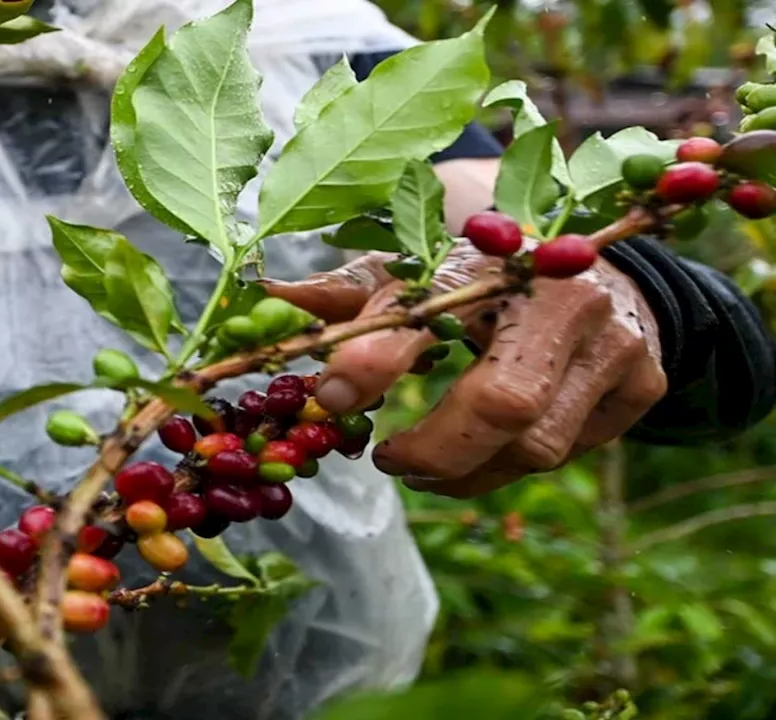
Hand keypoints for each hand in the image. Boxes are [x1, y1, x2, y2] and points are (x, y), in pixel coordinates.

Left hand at [263, 242, 667, 497]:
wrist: (598, 252)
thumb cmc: (485, 262)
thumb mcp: (418, 261)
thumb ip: (350, 291)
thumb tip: (264, 298)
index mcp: (494, 252)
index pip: (427, 312)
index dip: (370, 360)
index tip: (326, 398)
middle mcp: (564, 291)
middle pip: (502, 404)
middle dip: (434, 451)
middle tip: (390, 459)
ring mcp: (615, 339)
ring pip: (537, 445)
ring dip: (469, 469)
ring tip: (428, 462)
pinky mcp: (642, 381)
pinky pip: (573, 449)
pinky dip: (516, 460)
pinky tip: (491, 445)